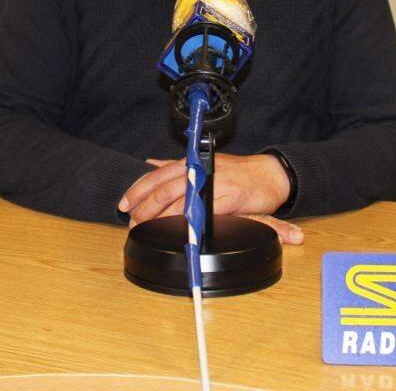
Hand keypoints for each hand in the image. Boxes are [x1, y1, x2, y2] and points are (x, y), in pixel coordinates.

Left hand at [119, 152, 291, 227]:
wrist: (270, 175)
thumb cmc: (237, 171)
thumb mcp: (203, 163)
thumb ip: (175, 166)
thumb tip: (149, 164)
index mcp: (191, 162)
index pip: (157, 175)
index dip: (138, 190)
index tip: (124, 204)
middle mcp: (200, 171)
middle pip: (165, 190)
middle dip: (145, 209)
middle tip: (134, 223)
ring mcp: (215, 184)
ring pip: (182, 202)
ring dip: (162, 219)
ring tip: (150, 230)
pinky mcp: (230, 198)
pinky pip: (206, 213)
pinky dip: (191, 224)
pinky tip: (181, 232)